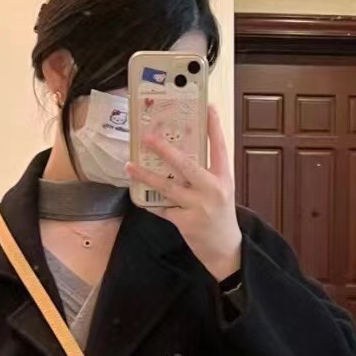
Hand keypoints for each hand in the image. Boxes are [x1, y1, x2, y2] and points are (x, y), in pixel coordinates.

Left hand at [126, 105, 241, 282]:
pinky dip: (150, 201)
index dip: (214, 126)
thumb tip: (179, 152)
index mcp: (224, 178)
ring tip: (129, 165)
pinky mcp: (186, 222)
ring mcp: (199, 207)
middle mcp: (213, 189)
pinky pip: (162, 208)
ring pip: (167, 186)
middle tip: (148, 137)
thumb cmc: (220, 214)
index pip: (220, 146)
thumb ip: (206, 172)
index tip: (207, 106)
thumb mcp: (221, 190)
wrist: (225, 248)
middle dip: (165, 149)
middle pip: (186, 164)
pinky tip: (139, 194)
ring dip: (146, 175)